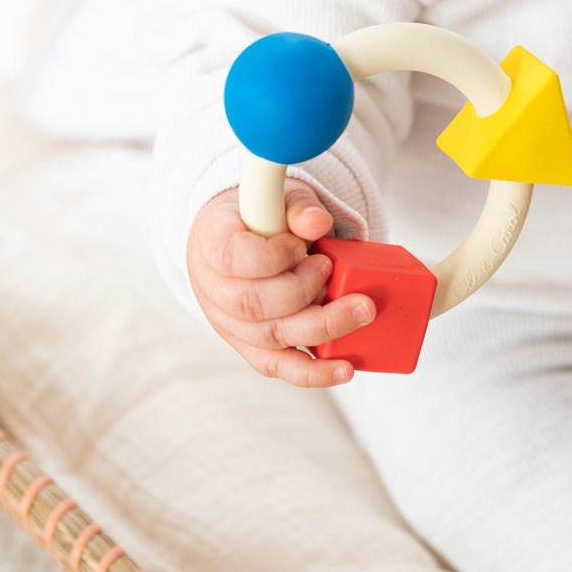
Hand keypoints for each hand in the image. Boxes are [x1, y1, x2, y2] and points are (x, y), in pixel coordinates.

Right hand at [187, 178, 375, 386]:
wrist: (237, 239)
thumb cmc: (259, 217)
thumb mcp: (276, 199)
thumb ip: (296, 207)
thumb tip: (317, 221)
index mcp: (211, 244)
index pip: (233, 257)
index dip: (273, 256)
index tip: (301, 245)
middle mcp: (212, 289)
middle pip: (253, 304)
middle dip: (303, 291)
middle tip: (330, 269)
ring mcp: (229, 323)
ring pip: (270, 338)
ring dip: (320, 327)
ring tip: (360, 311)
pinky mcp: (251, 346)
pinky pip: (278, 366)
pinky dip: (314, 372)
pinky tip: (346, 369)